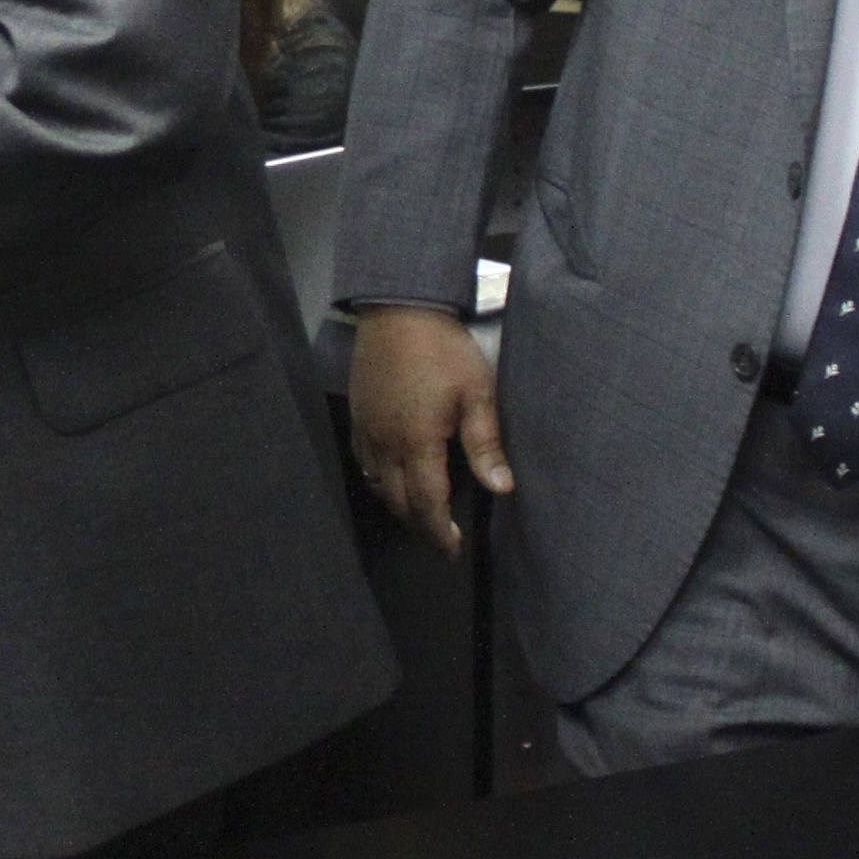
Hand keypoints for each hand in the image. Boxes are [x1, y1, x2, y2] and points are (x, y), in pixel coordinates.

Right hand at [346, 304, 511, 556]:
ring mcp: (366, 430)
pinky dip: (379, 481)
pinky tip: (393, 479)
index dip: (440, 531)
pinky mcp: (357, 416)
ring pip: (377, 485)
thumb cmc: (444, 350)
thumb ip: (486, 443)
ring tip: (421, 514)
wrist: (398, 310)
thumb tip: (502, 489)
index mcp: (417, 442)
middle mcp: (386, 444)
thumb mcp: (477, 393)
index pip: (427, 503)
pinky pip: (363, 462)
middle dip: (420, 525)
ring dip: (399, 506)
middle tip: (442, 539)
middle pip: (398, 501)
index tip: (454, 549)